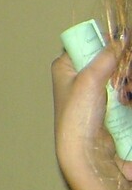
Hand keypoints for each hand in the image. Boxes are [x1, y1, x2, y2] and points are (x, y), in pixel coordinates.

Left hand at [52, 45, 131, 189]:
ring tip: (124, 93)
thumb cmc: (77, 116)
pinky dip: (127, 92)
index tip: (121, 44)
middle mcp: (76, 76)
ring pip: (117, 73)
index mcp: (65, 66)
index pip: (84, 42)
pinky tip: (127, 99)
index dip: (103, 41)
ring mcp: (93, 90)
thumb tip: (120, 39)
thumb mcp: (90, 80)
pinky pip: (121, 89)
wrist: (85, 150)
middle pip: (105, 58)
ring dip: (125, 80)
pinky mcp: (106, 104)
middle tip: (125, 74)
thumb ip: (105, 57)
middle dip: (120, 63)